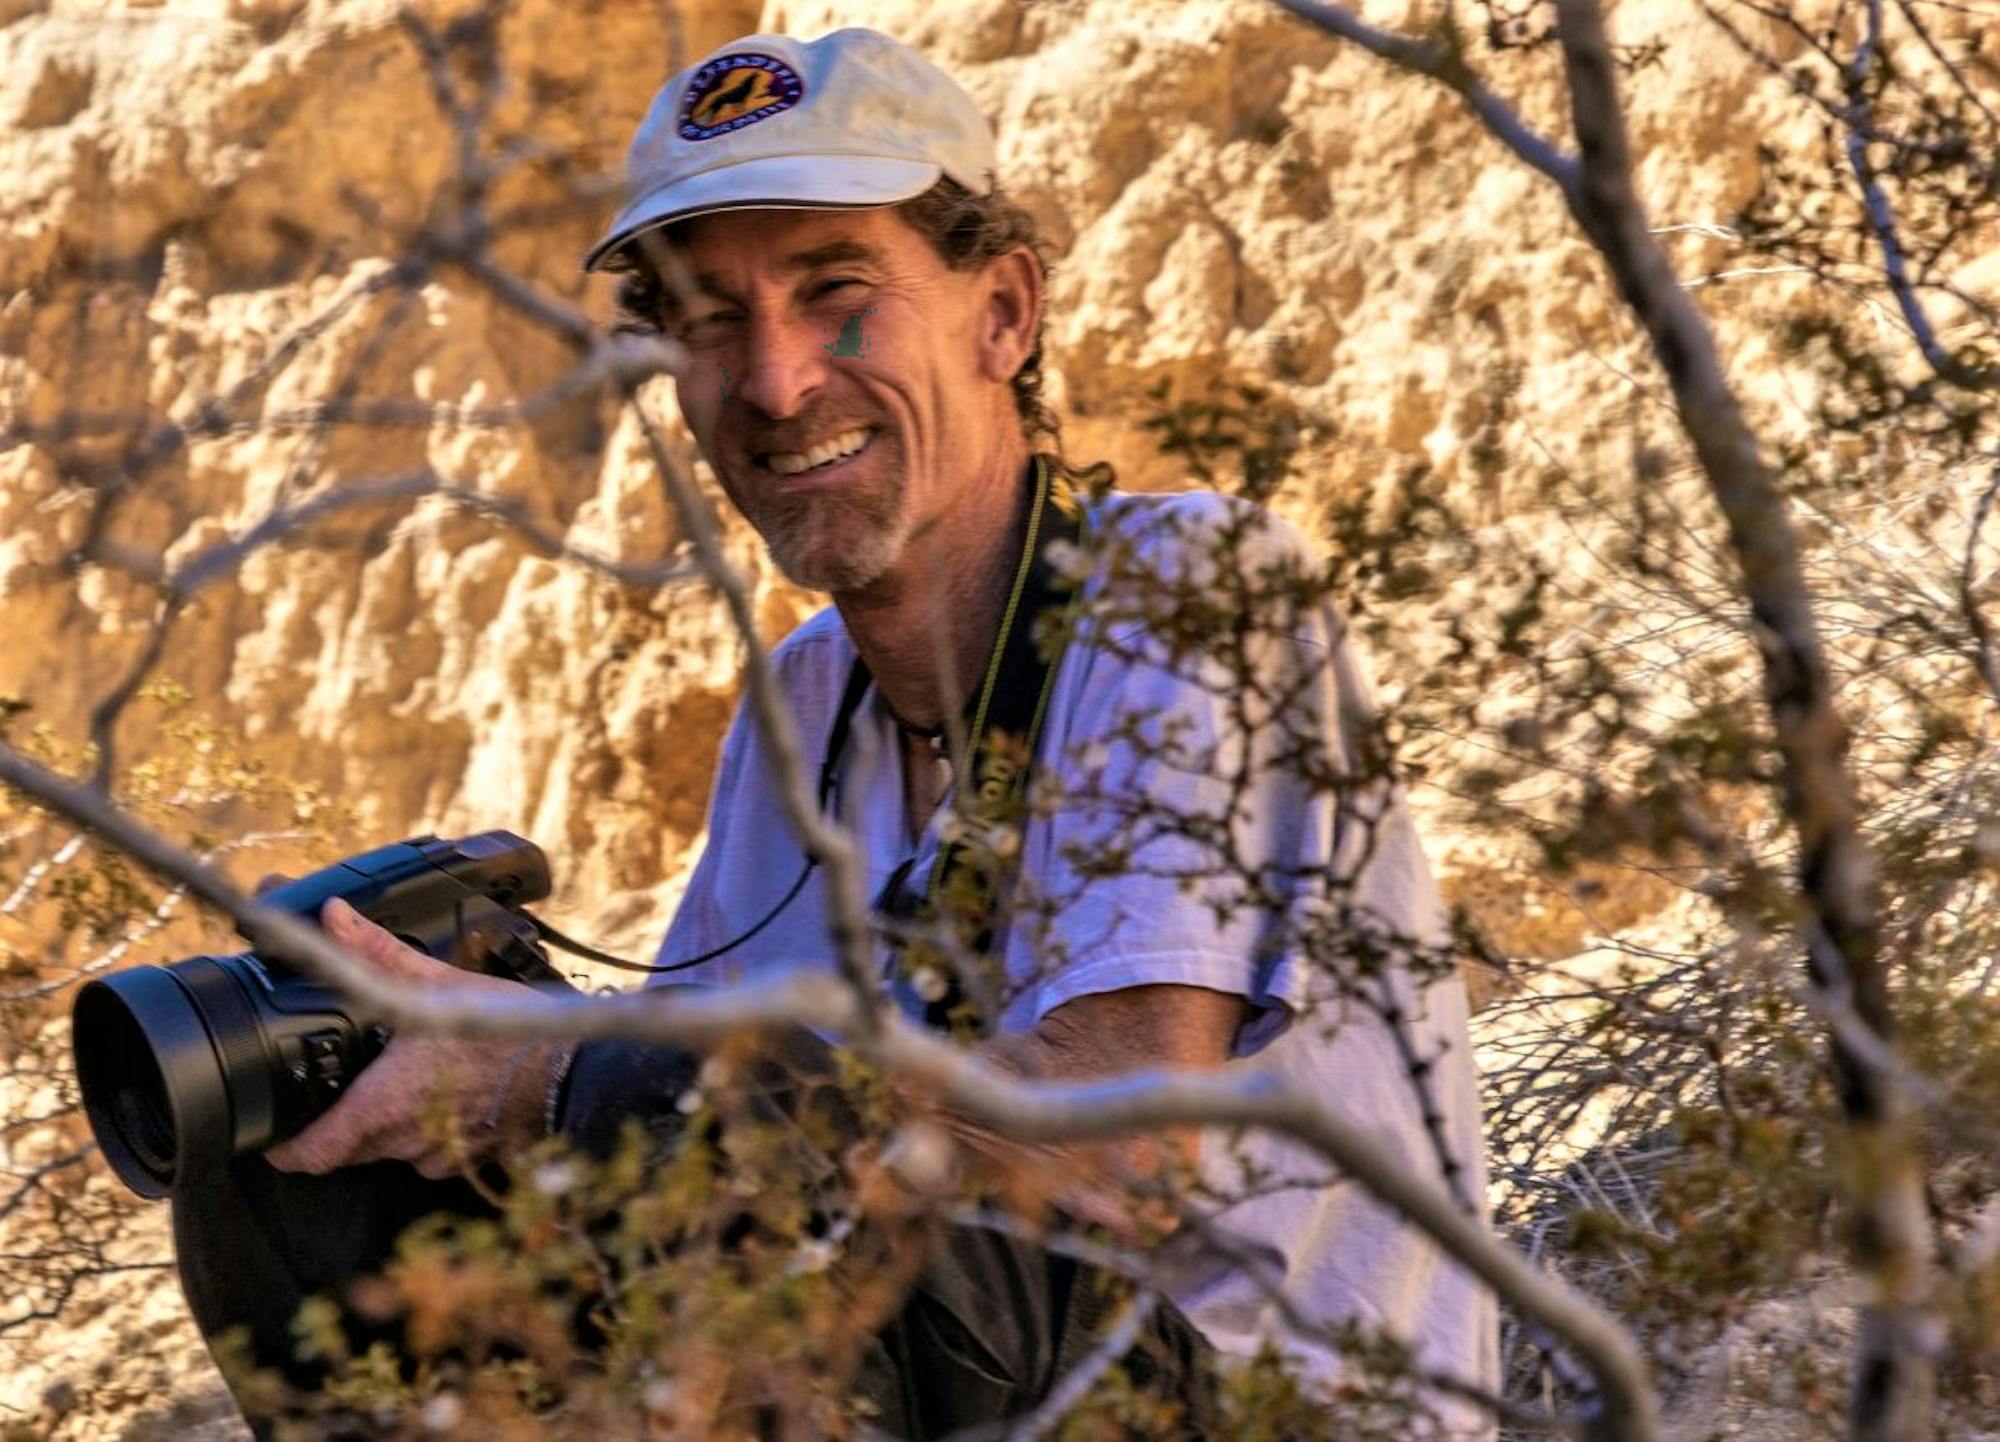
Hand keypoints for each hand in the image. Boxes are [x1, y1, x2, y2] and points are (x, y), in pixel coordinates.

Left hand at [262, 898, 551, 1178]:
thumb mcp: (439, 984)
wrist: (576, 1072)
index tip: (273, 1132)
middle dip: (333, 1125)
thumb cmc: (509, 1035)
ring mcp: (437, 1154)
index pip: (308, 1155)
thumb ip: (377, 954)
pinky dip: (423, 1129)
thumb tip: (332, 917)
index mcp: (382, 1104)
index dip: (282, 1149)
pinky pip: (428, 1151)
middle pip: (344, 1152)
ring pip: (387, 1151)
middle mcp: (403, 1140)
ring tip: (394, 1084)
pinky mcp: (468, 1157)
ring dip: (381, 1126)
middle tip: (333, 1089)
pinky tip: (442, 1094)